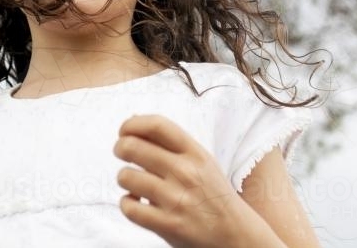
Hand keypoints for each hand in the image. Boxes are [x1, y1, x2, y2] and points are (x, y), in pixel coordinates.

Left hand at [113, 114, 250, 247]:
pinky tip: (136, 202)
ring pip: (126, 176)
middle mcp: (186, 173)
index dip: (132, 124)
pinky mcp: (168, 225)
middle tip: (121, 152)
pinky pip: (129, 207)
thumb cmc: (212, 194)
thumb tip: (132, 120)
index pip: (157, 125)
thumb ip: (170, 143)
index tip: (124, 130)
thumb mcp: (202, 162)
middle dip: (120, 148)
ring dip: (124, 178)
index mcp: (196, 153)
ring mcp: (177, 199)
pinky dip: (127, 204)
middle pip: (133, 147)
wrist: (237, 236)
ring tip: (134, 182)